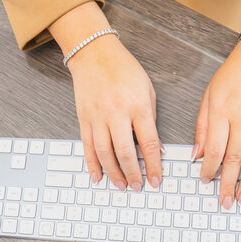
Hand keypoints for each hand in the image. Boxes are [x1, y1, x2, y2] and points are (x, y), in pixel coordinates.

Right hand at [50, 1, 162, 190]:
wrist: (94, 54)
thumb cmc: (124, 70)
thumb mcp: (147, 90)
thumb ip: (151, 119)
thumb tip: (155, 148)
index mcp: (138, 106)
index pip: (149, 143)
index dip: (154, 165)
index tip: (156, 180)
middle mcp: (117, 113)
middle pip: (126, 152)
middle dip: (133, 174)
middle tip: (138, 187)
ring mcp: (98, 117)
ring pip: (105, 153)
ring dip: (113, 173)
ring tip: (121, 185)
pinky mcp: (84, 119)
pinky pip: (88, 147)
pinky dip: (92, 164)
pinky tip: (97, 176)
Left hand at [193, 26, 240, 209]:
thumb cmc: (233, 74)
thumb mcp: (209, 95)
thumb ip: (203, 126)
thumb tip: (197, 154)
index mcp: (223, 111)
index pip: (215, 147)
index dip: (209, 168)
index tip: (205, 181)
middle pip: (234, 157)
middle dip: (227, 183)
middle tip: (223, 202)